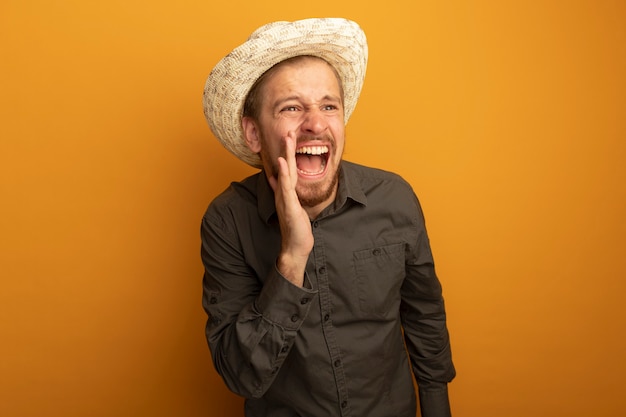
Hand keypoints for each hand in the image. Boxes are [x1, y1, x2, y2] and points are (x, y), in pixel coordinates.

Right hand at [268, 132, 313, 286]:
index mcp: (286, 192)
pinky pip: (285, 187)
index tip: (290, 137)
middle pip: (285, 166)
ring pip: (285, 173)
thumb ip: (288, 194)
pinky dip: (284, 174)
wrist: (295, 246)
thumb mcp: (294, 207)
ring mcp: (285, 198)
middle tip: (288, 130)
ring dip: (286, 155)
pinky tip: (283, 163)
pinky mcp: (288, 206)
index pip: (288, 168)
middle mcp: (283, 193)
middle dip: (287, 148)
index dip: (289, 153)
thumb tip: (279, 182)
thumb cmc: (296, 228)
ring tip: (287, 139)